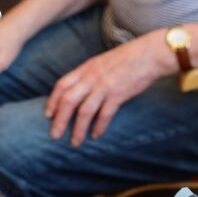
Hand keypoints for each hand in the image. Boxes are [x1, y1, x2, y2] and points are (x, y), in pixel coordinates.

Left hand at [44, 31, 169, 146]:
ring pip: (84, 111)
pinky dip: (99, 127)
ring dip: (78, 129)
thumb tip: (80, 88)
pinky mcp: (118, 94)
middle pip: (68, 101)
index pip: (61, 85)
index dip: (52, 101)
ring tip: (75, 142)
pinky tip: (96, 135)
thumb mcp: (102, 61)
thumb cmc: (128, 58)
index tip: (48, 114)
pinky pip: (104, 114)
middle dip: (59, 120)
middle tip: (54, 135)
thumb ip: (90, 74)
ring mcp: (104, 86)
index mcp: (86, 68)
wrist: (149, 54)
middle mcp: (91, 77)